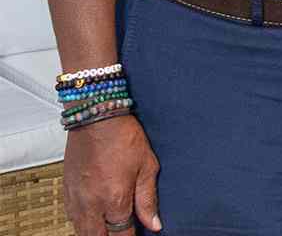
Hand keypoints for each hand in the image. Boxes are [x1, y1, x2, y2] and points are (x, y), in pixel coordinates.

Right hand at [62, 114, 162, 234]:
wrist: (96, 118)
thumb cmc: (123, 137)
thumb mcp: (147, 166)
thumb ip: (148, 199)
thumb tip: (154, 224)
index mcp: (115, 199)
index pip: (122, 234)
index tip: (139, 235)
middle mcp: (92, 203)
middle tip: (123, 232)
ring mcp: (76, 198)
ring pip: (82, 231)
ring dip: (96, 233)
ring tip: (109, 229)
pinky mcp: (66, 191)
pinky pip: (71, 218)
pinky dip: (82, 223)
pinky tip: (93, 219)